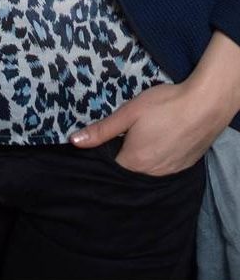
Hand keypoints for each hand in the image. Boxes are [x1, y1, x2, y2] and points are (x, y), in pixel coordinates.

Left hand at [69, 81, 225, 176]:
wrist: (205, 105)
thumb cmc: (165, 105)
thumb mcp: (130, 112)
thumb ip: (102, 130)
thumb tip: (74, 141)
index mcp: (133, 162)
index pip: (110, 167)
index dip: (105, 153)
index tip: (107, 140)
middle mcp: (150, 174)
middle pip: (128, 170)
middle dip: (123, 156)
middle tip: (128, 135)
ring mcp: (168, 172)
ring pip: (146, 170)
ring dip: (141, 158)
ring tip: (144, 137)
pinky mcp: (183, 167)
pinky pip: (163, 169)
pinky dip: (158, 159)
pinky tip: (160, 142)